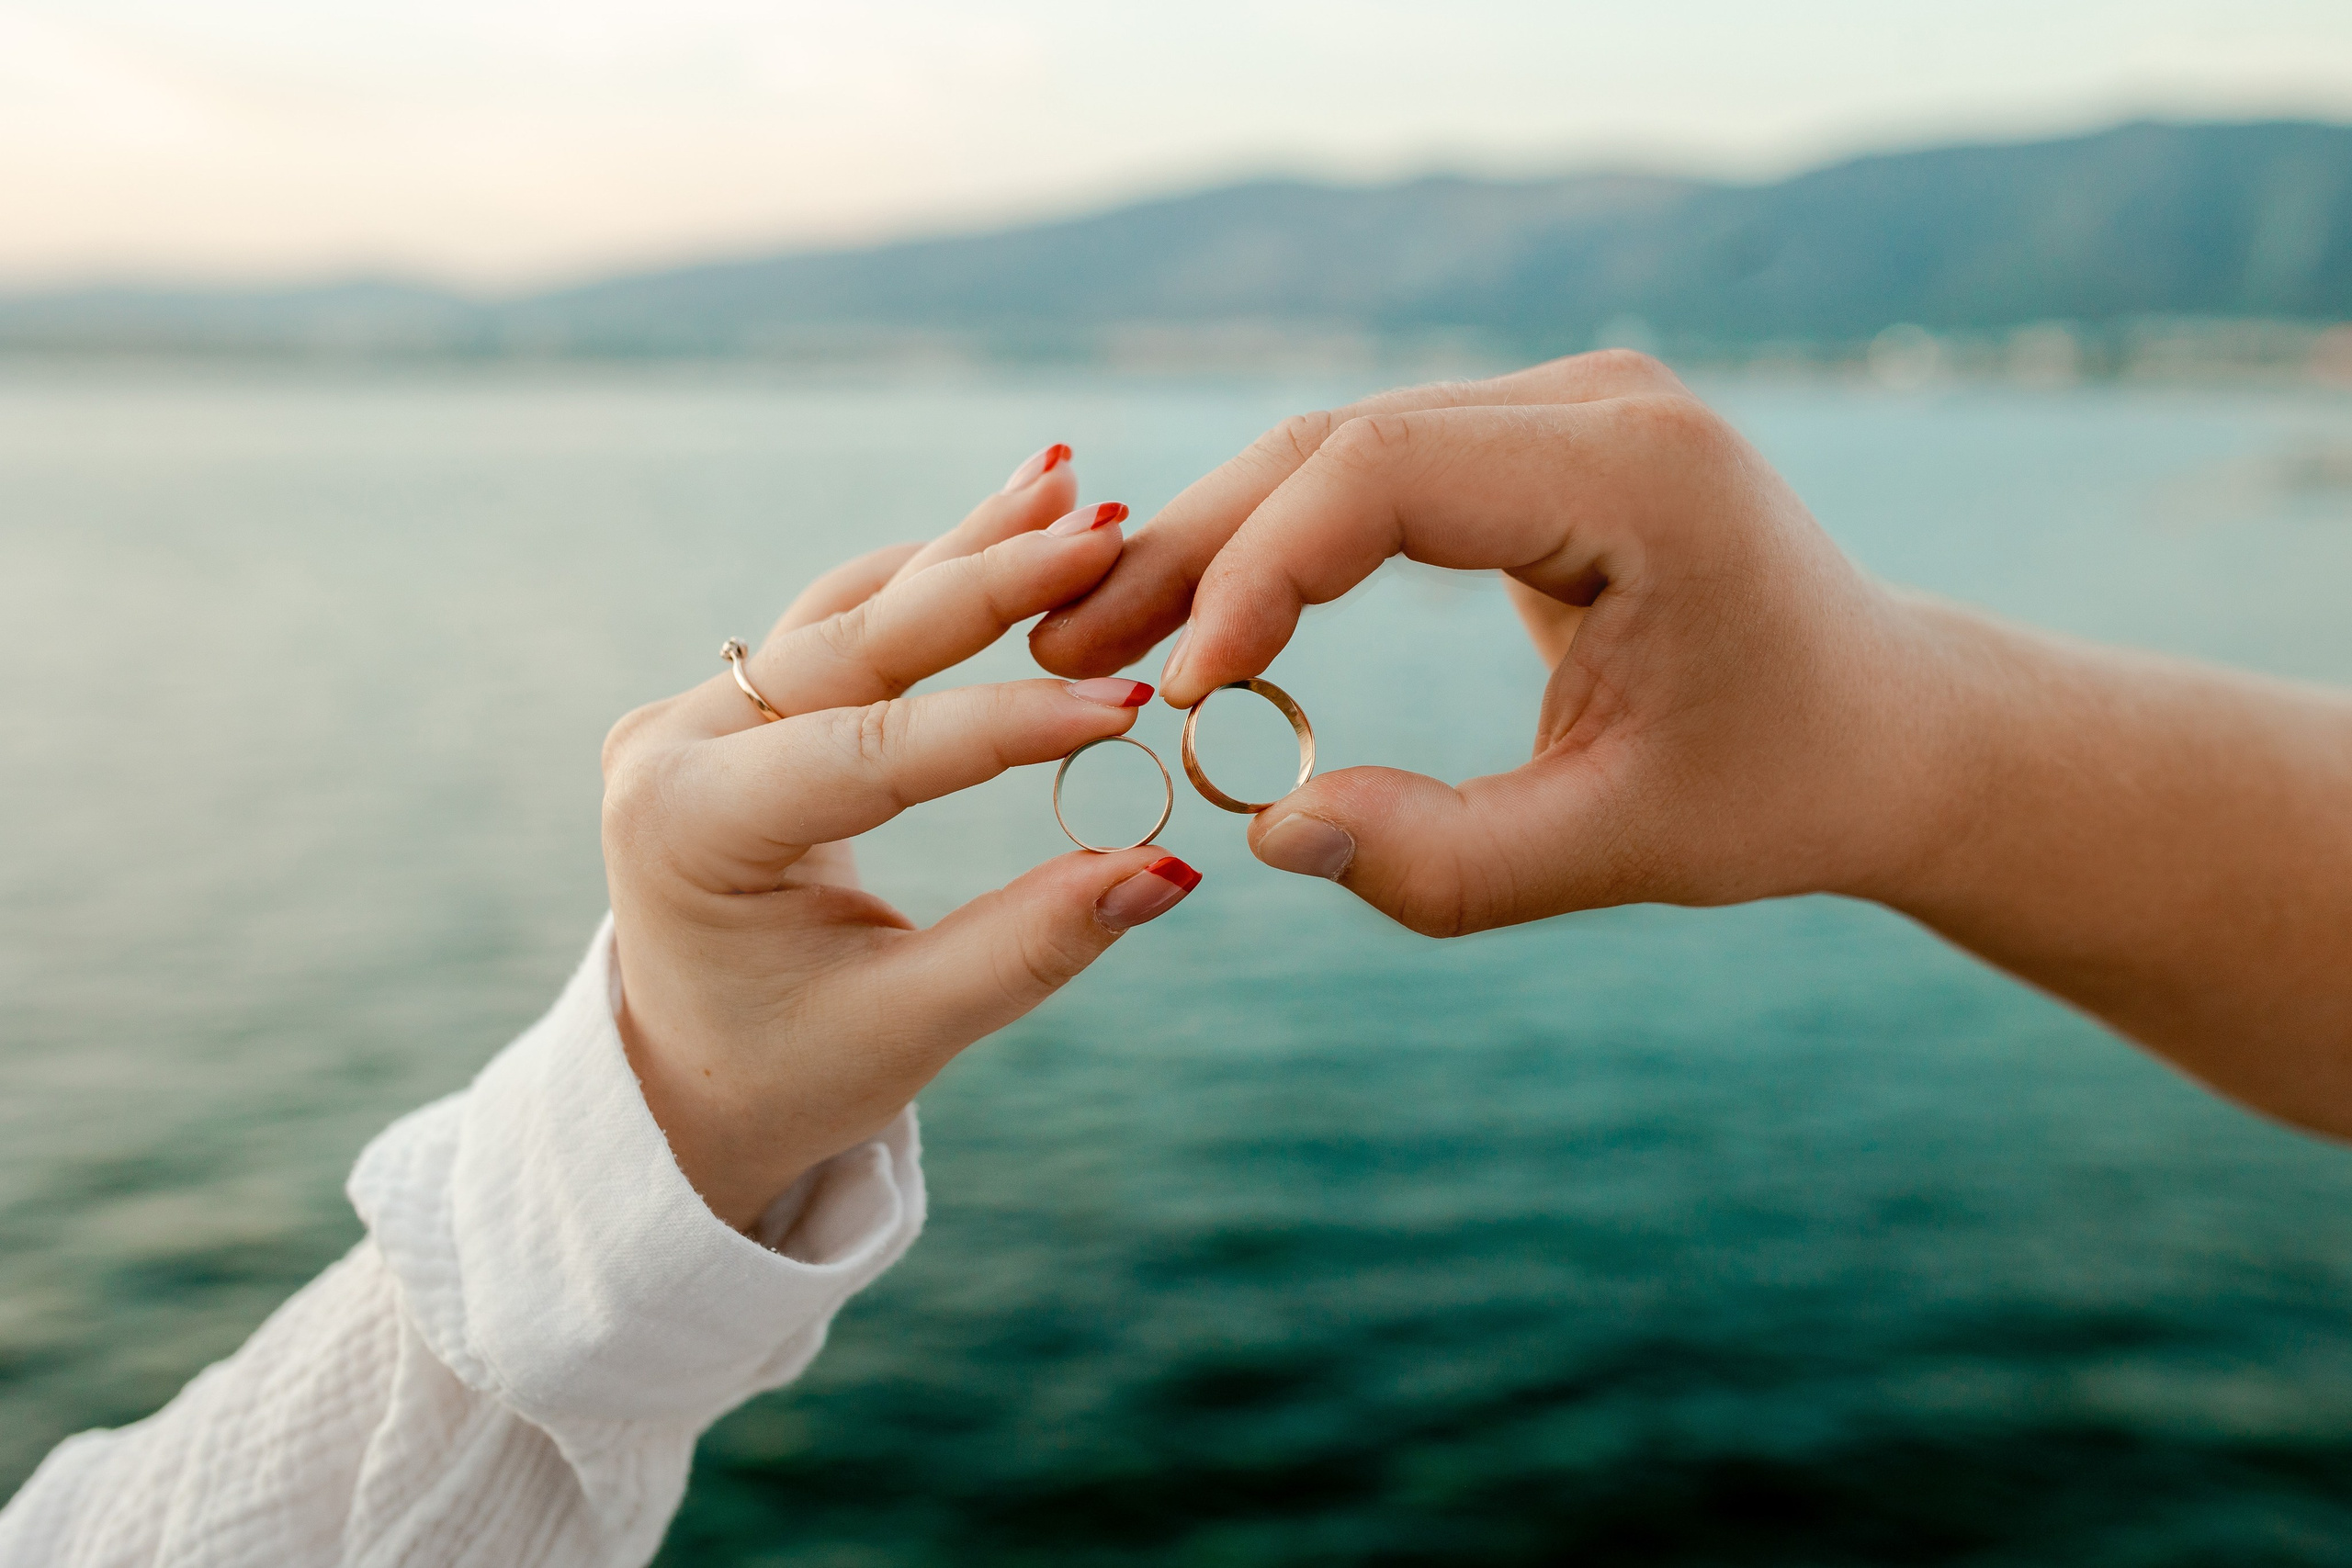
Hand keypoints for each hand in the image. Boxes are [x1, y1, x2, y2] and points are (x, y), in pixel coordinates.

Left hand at [602, 447, 1200, 1229]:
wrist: (688, 1078)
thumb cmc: (790, 1073)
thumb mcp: (909, 1029)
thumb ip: (1032, 946)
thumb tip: (1169, 871)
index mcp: (688, 830)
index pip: (872, 752)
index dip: (1009, 723)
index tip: (1132, 705)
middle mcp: (671, 748)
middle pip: (856, 639)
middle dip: (991, 581)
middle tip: (1108, 527)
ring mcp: (693, 715)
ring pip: (851, 608)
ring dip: (967, 553)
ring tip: (1069, 492)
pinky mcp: (731, 705)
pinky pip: (842, 624)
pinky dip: (933, 580)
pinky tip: (1013, 529)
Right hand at [1030, 354, 1964, 935]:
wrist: (1891, 728)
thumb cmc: (1782, 787)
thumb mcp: (1624, 850)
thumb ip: (1445, 863)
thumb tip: (1262, 835)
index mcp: (1637, 473)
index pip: (1384, 476)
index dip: (1255, 575)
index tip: (1176, 696)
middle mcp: (1593, 402)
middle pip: (1333, 444)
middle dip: (1192, 551)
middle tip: (1063, 651)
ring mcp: (1562, 407)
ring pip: (1333, 453)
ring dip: (1213, 547)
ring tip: (1089, 640)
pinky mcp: (1534, 443)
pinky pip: (1371, 478)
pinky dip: (1276, 550)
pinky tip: (1190, 620)